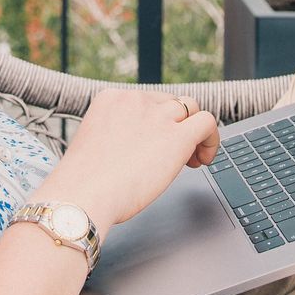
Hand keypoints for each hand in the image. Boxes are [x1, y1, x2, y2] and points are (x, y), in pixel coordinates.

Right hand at [34, 89, 219, 227]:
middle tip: (172, 157)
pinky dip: (211, 139)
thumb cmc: (83, 183)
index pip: (146, 101)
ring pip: (192, 107)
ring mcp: (158, 115)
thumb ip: (115, 138)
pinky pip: (207, 123)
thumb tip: (134, 151)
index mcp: (111, 99)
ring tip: (190, 158)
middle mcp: (136, 100)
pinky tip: (203, 159)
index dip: (156, 124)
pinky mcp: (177, 136)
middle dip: (175, 127)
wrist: (83, 195)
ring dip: (194, 132)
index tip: (153, 145)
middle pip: (170, 103)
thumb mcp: (94, 145)